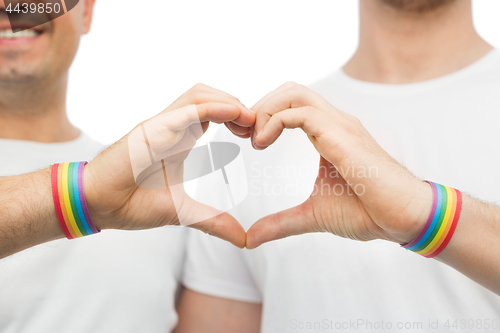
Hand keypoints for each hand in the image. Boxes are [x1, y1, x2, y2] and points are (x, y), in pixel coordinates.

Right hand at [83, 84, 254, 247]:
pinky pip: (185, 110)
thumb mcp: (184, 213)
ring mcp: (161, 125)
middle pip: (210, 95)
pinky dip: (212, 108)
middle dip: (238, 105)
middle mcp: (172, 127)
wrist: (97, 205)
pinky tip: (233, 114)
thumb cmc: (132, 203)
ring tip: (248, 120)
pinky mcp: (150, 129)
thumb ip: (213, 222)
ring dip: (228, 101)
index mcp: (181, 139)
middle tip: (257, 126)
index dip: (238, 117)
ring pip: (199, 94)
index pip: (214, 112)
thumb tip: (244, 240)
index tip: (256, 135)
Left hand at [246, 82, 431, 248]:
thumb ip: (280, 223)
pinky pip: (300, 113)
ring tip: (254, 140)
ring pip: (294, 93)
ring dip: (265, 110)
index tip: (247, 140)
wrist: (404, 218)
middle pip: (290, 90)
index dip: (264, 115)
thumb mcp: (312, 216)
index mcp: (329, 133)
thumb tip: (250, 238)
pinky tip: (263, 144)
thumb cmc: (368, 212)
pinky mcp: (342, 136)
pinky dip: (274, 122)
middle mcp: (334, 122)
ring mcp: (340, 125)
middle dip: (260, 106)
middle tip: (244, 134)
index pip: (291, 104)